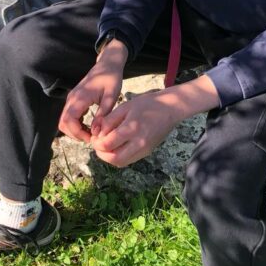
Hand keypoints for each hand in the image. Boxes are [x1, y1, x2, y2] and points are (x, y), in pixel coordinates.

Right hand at [57, 40, 127, 142]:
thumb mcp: (111, 96)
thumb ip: (103, 114)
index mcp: (80, 98)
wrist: (108, 64)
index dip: (78, 133)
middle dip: (75, 134)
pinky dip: (76, 124)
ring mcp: (71, 98)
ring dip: (75, 130)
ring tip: (92, 133)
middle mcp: (72, 98)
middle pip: (63, 123)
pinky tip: (90, 126)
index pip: (69, 121)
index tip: (92, 138)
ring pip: (64, 121)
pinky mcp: (74, 99)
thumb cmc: (111, 78)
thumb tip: (96, 132)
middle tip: (92, 138)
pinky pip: (69, 116)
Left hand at [91, 76, 219, 167]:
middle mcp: (139, 143)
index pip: (108, 145)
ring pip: (121, 162)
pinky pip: (129, 159)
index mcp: (132, 128)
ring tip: (105, 146)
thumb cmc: (147, 103)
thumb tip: (98, 133)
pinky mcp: (148, 152)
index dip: (96, 143)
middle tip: (97, 144)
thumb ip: (109, 120)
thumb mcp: (125, 107)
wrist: (171, 108)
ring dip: (109, 157)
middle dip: (101, 154)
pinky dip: (119, 156)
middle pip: (114, 159)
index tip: (94, 136)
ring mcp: (144, 149)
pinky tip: (116, 146)